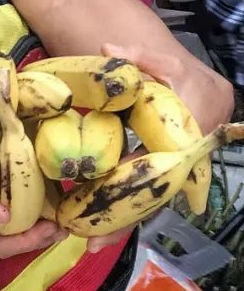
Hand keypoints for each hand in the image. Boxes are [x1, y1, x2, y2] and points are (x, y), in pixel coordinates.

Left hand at [88, 40, 232, 254]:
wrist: (196, 84)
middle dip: (126, 217)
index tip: (106, 194)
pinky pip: (151, 195)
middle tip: (94, 239)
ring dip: (127, 221)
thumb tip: (107, 48)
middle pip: (157, 189)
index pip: (163, 155)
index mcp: (191, 124)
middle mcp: (190, 153)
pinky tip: (106, 231)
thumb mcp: (157, 58)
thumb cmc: (175, 72)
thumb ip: (133, 56)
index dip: (136, 176)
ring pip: (154, 198)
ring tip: (95, 242)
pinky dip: (131, 211)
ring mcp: (184, 168)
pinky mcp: (173, 174)